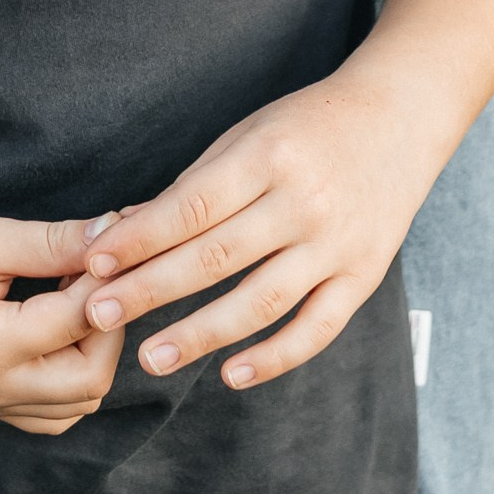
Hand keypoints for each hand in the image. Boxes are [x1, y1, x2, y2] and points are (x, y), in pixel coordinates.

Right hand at [0, 149, 122, 435]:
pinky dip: (70, 375)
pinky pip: (48, 411)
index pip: (81, 322)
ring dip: (93, 352)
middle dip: (111, 323)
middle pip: (91, 381)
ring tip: (78, 292)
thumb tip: (117, 230)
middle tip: (100, 269)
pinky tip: (59, 323)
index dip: (110, 277)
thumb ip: (52, 241)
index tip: (122, 237)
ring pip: (76, 405)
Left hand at [78, 66, 434, 392]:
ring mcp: (338, 244)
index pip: (193, 205)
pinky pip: (316, 328)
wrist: (399, 118)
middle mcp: (304, 201)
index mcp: (269, 156)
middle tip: (99, 316)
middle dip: (152, 289)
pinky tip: (231, 375)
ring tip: (151, 357)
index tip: (94, 263)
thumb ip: (197, 185)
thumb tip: (130, 233)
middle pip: (217, 256)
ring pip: (261, 301)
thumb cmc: (308, 124)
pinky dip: (274, 357)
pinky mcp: (364, 277)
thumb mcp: (249, 134)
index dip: (141, 238)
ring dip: (201, 334)